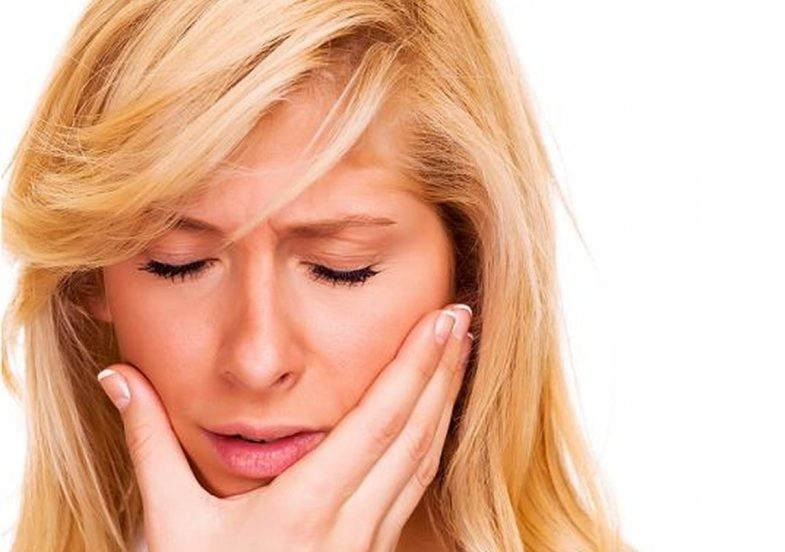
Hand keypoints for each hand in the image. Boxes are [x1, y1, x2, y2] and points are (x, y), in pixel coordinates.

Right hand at [96, 304, 473, 551]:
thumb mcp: (169, 522)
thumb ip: (149, 443)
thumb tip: (116, 377)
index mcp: (303, 511)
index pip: (376, 425)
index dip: (414, 369)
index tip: (437, 321)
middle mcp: (349, 529)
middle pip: (412, 438)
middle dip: (441, 373)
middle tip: (460, 316)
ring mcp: (367, 547)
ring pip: (422, 465)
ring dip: (444, 404)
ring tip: (458, 353)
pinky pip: (414, 491)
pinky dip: (430, 444)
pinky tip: (435, 415)